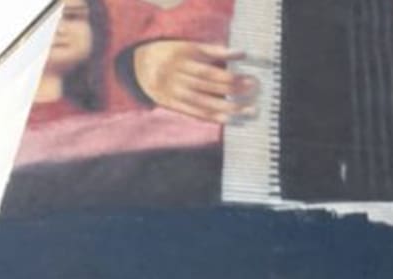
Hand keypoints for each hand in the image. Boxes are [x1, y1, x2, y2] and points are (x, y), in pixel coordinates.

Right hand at [132, 41, 257, 122]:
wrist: (139, 66)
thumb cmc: (171, 53)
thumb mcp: (187, 46)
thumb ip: (212, 50)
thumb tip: (240, 54)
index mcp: (180, 56)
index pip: (209, 70)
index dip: (230, 76)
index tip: (249, 77)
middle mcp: (175, 74)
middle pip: (208, 85)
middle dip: (234, 89)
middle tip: (253, 90)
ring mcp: (173, 91)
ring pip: (204, 102)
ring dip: (229, 107)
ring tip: (248, 109)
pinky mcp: (171, 104)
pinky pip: (195, 112)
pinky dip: (214, 116)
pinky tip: (230, 119)